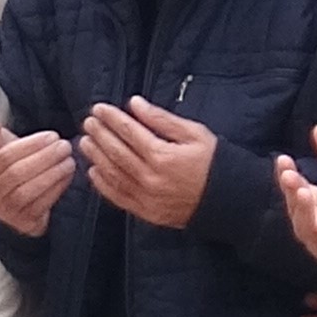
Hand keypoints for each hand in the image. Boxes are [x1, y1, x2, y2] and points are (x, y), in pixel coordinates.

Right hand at [0, 118, 78, 236]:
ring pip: (27, 191)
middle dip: (44, 158)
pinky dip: (56, 189)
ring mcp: (5, 211)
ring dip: (52, 174)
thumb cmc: (13, 172)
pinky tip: (67, 176)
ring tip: (69, 161)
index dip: (30, 145)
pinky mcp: (23, 223)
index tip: (52, 136)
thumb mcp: (3, 151)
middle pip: (16, 173)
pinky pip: (40, 205)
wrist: (18, 205)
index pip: (4, 156)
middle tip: (64, 147)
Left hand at [77, 96, 218, 229]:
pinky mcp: (147, 212)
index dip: (111, 119)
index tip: (99, 108)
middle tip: (88, 122)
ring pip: (113, 174)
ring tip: (85, 142)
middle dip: (100, 135)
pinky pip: (118, 197)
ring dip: (96, 157)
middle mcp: (150, 178)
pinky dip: (102, 185)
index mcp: (163, 156)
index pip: (129, 132)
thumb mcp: (194, 133)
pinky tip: (93, 171)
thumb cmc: (214, 162)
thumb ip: (162, 119)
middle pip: (116, 152)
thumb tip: (135, 104)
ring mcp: (147, 197)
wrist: (230, 200)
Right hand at [270, 120, 316, 296]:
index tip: (282, 158)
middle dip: (291, 190)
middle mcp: (312, 221)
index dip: (286, 173)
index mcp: (314, 202)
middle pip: (295, 205)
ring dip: (303, 209)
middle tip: (289, 174)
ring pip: (304, 225)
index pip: (294, 186)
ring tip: (304, 191)